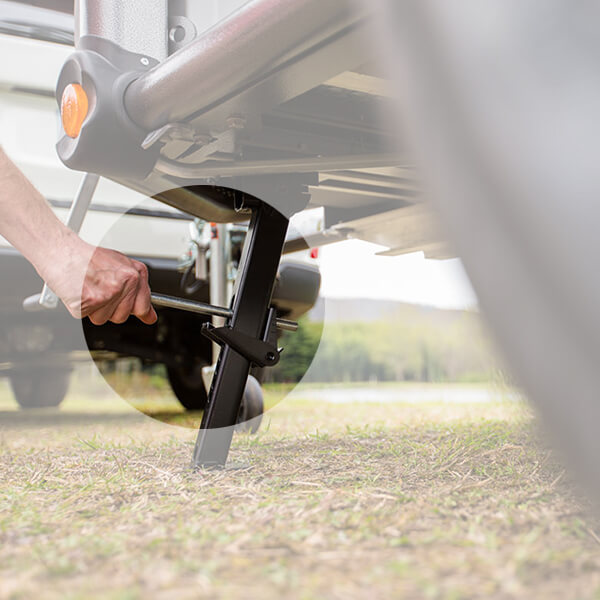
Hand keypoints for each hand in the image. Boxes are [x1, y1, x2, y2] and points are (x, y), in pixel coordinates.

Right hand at [41, 233, 156, 324]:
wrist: (61, 251)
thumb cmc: (87, 257)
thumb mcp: (121, 266)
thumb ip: (138, 290)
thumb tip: (150, 316)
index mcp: (133, 275)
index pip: (143, 306)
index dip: (134, 309)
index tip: (132, 310)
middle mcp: (122, 285)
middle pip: (122, 316)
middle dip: (110, 308)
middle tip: (99, 290)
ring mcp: (106, 295)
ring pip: (103, 319)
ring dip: (94, 309)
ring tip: (88, 289)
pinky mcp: (88, 302)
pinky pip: (86, 316)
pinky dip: (80, 307)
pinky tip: (79, 292)